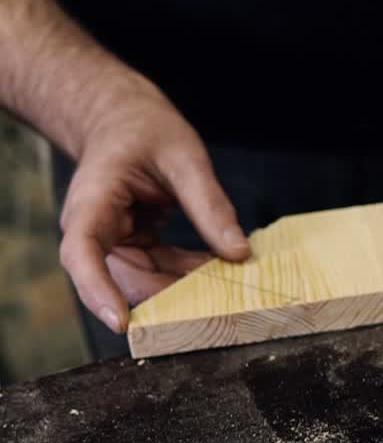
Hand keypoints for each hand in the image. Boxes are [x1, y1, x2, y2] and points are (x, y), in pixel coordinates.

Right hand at [58, 77, 248, 332]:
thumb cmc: (145, 130)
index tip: (122, 322)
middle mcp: (95, 232)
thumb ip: (210, 204)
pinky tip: (221, 268)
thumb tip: (239, 253)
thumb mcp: (185, 157)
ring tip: (230, 281)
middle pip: (124, 281)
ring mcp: (114, 244)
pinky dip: (191, 275)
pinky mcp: (135, 249)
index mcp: (93, 204)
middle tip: (221, 299)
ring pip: (148, 284)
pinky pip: (162, 273)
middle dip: (171, 297)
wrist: (124, 120)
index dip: (98, 292)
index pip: (83, 255)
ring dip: (187, 288)